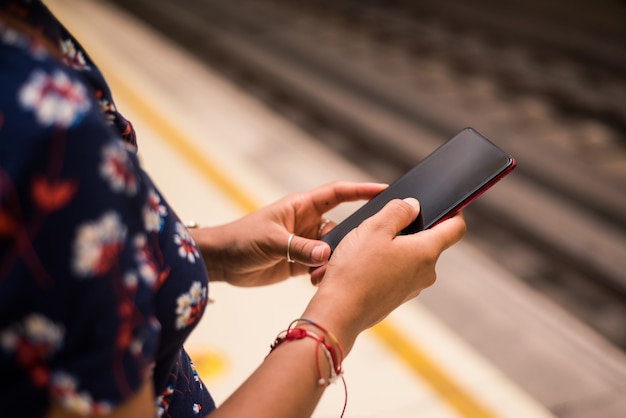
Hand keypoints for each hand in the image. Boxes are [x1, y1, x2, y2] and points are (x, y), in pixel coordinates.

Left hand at [191, 181, 387, 286]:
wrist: (222, 261)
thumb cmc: (241, 239)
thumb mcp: (271, 240)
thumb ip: (299, 248)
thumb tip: (326, 255)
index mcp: (302, 206)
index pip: (338, 194)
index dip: (361, 190)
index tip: (385, 190)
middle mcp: (308, 223)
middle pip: (341, 226)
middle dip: (354, 234)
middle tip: (369, 244)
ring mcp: (305, 243)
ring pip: (333, 249)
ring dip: (336, 260)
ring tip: (334, 270)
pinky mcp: (300, 262)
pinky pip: (321, 266)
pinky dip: (325, 273)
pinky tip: (322, 280)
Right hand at [302, 198, 465, 352]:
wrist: (339, 312)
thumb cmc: (355, 270)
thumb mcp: (374, 228)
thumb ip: (398, 211)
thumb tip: (412, 206)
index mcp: (426, 251)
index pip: (456, 228)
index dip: (452, 212)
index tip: (441, 204)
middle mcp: (426, 272)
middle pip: (428, 241)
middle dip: (410, 229)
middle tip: (382, 225)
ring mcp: (412, 288)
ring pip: (410, 257)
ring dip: (393, 248)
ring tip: (366, 247)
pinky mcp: (397, 298)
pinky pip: (397, 273)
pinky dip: (384, 265)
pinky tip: (362, 265)